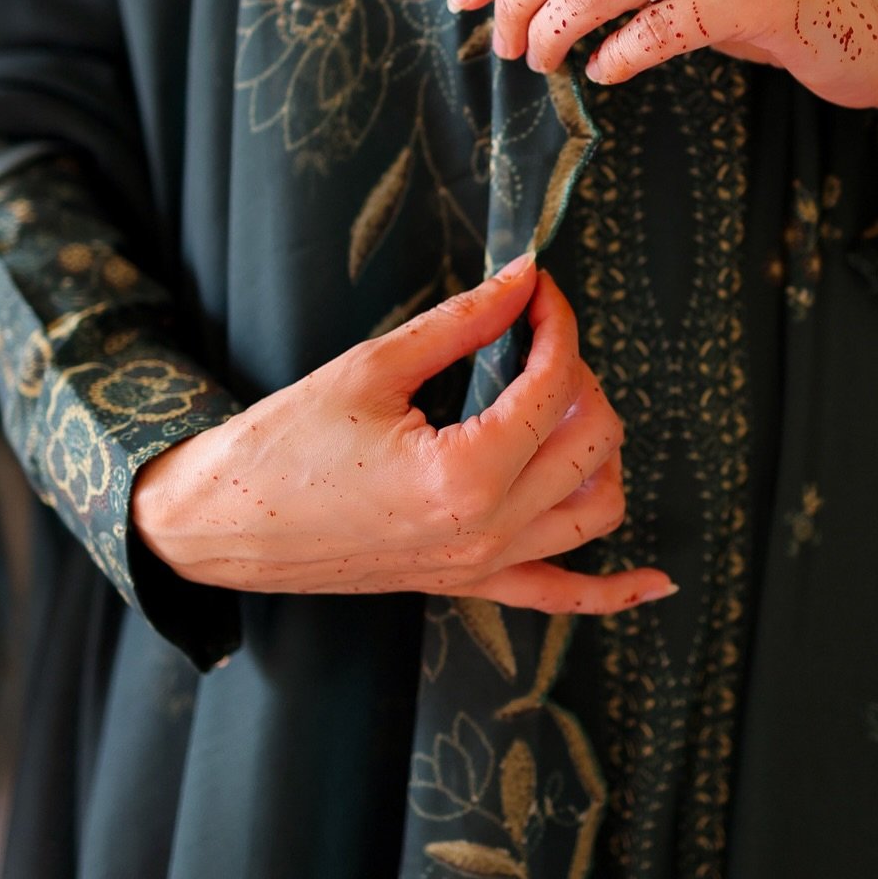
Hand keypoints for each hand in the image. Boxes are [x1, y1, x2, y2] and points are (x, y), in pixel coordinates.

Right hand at [130, 256, 675, 612]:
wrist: (221, 526)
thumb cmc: (281, 446)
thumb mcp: (372, 368)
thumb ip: (462, 323)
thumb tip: (522, 278)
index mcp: (465, 475)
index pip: (553, 385)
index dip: (556, 322)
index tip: (539, 289)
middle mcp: (488, 531)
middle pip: (593, 441)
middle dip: (578, 374)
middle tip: (532, 339)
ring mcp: (483, 567)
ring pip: (597, 510)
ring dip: (601, 451)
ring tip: (562, 406)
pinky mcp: (468, 586)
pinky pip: (564, 600)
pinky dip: (615, 591)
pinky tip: (656, 579)